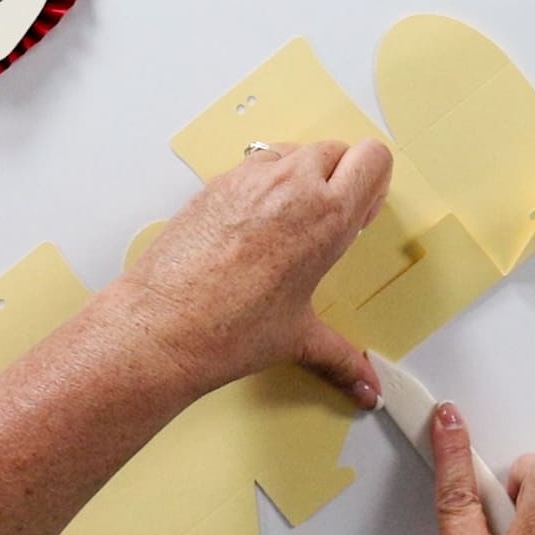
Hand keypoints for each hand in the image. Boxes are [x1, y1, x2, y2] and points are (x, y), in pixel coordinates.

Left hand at [116, 139, 392, 406]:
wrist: (161, 326)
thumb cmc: (227, 329)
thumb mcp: (296, 338)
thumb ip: (341, 357)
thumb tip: (364, 384)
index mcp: (327, 217)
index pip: (373, 159)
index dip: (372, 184)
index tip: (360, 215)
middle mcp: (291, 186)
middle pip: (335, 150)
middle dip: (338, 179)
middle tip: (325, 222)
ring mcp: (249, 179)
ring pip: (293, 152)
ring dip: (299, 176)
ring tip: (286, 225)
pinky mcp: (215, 183)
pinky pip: (253, 166)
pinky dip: (261, 186)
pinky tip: (249, 230)